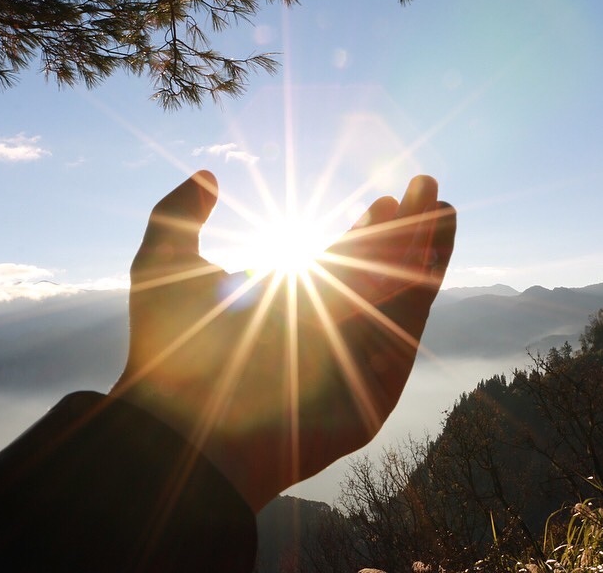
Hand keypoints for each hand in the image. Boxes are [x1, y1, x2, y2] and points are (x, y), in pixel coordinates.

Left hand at [111, 171, 455, 510]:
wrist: (183, 426)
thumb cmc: (165, 354)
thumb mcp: (161, 265)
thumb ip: (180, 214)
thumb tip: (207, 176)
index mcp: (288, 307)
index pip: (340, 265)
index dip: (364, 233)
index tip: (382, 201)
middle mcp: (324, 331)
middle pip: (378, 275)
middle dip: (404, 233)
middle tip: (425, 187)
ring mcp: (351, 358)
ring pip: (400, 295)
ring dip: (425, 250)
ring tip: (441, 205)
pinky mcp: (375, 388)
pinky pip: (407, 329)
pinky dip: (427, 285)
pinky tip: (436, 245)